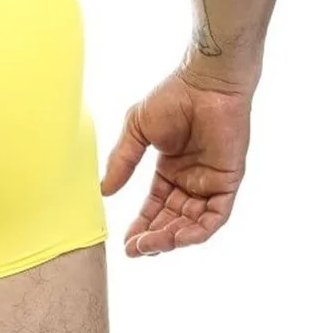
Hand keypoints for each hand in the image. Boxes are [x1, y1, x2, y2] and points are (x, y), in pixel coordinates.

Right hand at [101, 70, 251, 255]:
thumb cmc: (172, 97)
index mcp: (170, 170)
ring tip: (150, 246)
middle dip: (153, 237)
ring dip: (172, 238)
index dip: (141, 225)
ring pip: (192, 224)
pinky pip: (216, 216)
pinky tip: (177, 238)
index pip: (155, 207)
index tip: (125, 243)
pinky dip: (198, 231)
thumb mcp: (137, 131)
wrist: (204, 83)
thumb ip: (123, 161)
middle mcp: (191, 181)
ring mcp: (210, 182)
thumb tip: (104, 191)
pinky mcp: (228, 181)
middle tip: (135, 250)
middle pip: (172, 220)